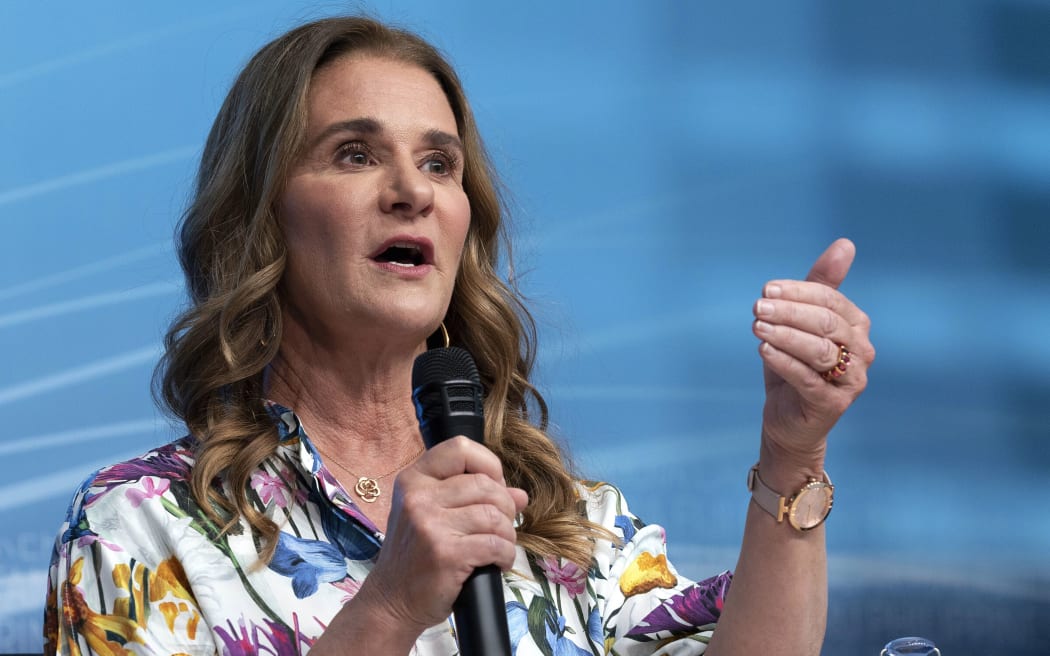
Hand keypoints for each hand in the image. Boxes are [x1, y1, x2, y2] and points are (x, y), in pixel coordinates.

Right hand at [352, 436, 528, 635]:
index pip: (460, 448)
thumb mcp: (433, 517)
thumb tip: (520, 495)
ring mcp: (430, 525)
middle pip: (485, 484)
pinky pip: (495, 544)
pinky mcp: (445, 553)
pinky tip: (497, 562)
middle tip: (499, 527)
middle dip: (504, 507)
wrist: (392, 601)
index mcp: (414, 479)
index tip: (494, 487)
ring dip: (507, 534)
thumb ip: (474, 499)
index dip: (488, 464)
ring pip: (494, 515)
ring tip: (499, 546)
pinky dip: (505, 554)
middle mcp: (418, 497)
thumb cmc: (415, 557)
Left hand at [751, 238, 874, 473]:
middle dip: (790, 312)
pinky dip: (784, 362)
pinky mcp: (833, 404)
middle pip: (827, 324)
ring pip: (820, 351)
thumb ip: (818, 286)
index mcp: (857, 326)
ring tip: (757, 326)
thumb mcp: (800, 324)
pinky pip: (808, 379)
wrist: (788, 419)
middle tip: (757, 307)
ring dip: (786, 335)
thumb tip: (846, 243)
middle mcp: (862, 352)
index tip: (766, 289)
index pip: (831, 300)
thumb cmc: (794, 366)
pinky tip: (763, 349)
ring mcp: (852, 380)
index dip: (799, 292)